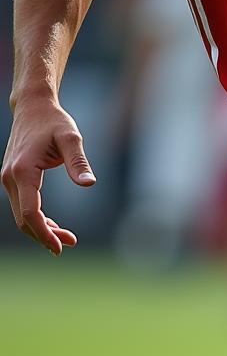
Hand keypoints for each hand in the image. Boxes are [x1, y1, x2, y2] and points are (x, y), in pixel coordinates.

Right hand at [2, 94, 95, 254]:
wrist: (33, 107)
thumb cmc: (54, 121)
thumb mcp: (71, 139)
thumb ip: (79, 162)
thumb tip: (89, 184)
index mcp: (23, 171)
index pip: (30, 212)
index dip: (44, 233)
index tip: (60, 248)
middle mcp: (10, 176)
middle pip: (23, 219)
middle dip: (46, 236)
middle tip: (71, 243)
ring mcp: (8, 178)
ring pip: (21, 215)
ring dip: (42, 230)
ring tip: (68, 238)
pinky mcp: (12, 178)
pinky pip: (22, 206)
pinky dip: (37, 219)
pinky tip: (54, 226)